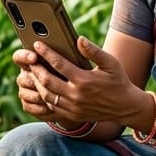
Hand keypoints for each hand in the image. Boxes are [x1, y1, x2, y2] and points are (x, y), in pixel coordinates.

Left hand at [14, 37, 138, 124]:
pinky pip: (51, 107)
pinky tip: (41, 87)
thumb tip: (79, 39)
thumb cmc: (118, 81)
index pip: (58, 64)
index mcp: (84, 80)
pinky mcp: (72, 115)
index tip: (37, 44)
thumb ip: (94, 51)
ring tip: (33, 72)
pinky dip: (43, 96)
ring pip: (46, 95)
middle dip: (36, 68)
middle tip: (30, 59)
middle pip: (47, 80)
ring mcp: (73, 108)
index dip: (45, 53)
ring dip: (37, 83)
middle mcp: (76, 95)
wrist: (125, 106)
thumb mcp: (110, 63)